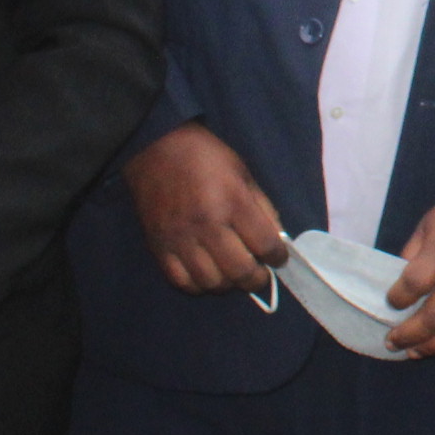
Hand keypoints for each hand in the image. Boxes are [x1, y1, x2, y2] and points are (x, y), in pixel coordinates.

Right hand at [126, 123, 288, 294]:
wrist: (156, 149)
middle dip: (257, 279)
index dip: (278, 257)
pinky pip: (182, 282)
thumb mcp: (243, 174)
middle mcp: (206, 224)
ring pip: (211, 282)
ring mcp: (180, 239)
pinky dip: (200, 285)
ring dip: (229, 284)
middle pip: (239, 270)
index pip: (264, 244)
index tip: (278, 258)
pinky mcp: (159, 247)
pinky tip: (208, 275)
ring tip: (233, 274)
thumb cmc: (205, 158)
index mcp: (232, 201)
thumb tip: (276, 240)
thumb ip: (262, 208)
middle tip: (260, 274)